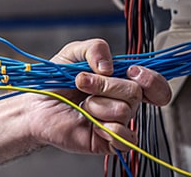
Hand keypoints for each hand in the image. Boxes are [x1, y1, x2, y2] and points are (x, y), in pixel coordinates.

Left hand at [33, 39, 171, 154]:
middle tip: (82, 83)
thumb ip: (95, 48)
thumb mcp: (73, 53)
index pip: (154, 84)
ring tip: (82, 105)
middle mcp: (123, 101)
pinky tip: (91, 122)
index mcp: (121, 80)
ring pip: (124, 111)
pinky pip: (124, 137)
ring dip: (97, 104)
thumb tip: (109, 66)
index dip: (151, 79)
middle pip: (135, 92)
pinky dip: (106, 127)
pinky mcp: (109, 141)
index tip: (132, 72)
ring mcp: (117, 122)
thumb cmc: (55, 81)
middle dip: (104, 85)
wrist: (35, 105)